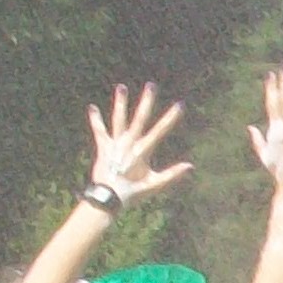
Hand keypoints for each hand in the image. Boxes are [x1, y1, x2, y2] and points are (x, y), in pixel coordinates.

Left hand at [89, 83, 191, 202]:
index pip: (160, 130)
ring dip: (121, 103)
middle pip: (139, 118)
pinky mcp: (103, 148)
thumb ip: (172, 175)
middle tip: (151, 85)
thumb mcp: (154, 185)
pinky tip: (92, 108)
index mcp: (142, 151)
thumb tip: (190, 166)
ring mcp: (115, 144)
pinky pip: (99, 131)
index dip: (171, 117)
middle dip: (146, 101)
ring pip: (118, 119)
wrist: (108, 197)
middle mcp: (129, 143)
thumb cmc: (133, 192)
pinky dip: (96, 120)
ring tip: (121, 87)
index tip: (180, 105)